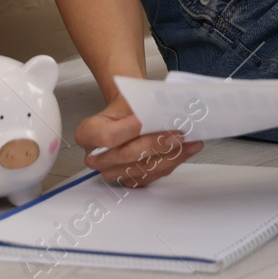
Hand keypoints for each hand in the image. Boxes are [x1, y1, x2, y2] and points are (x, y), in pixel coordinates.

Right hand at [76, 93, 201, 188]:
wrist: (128, 113)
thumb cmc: (127, 106)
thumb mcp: (128, 98)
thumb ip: (141, 106)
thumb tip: (164, 111)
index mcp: (88, 133)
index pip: (109, 137)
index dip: (129, 130)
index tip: (147, 120)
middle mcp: (96, 157)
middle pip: (128, 155)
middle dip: (156, 145)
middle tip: (178, 134)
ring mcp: (112, 172)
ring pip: (143, 169)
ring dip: (170, 156)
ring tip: (189, 142)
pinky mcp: (129, 179)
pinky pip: (152, 175)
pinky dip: (172, 162)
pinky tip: (186, 150)